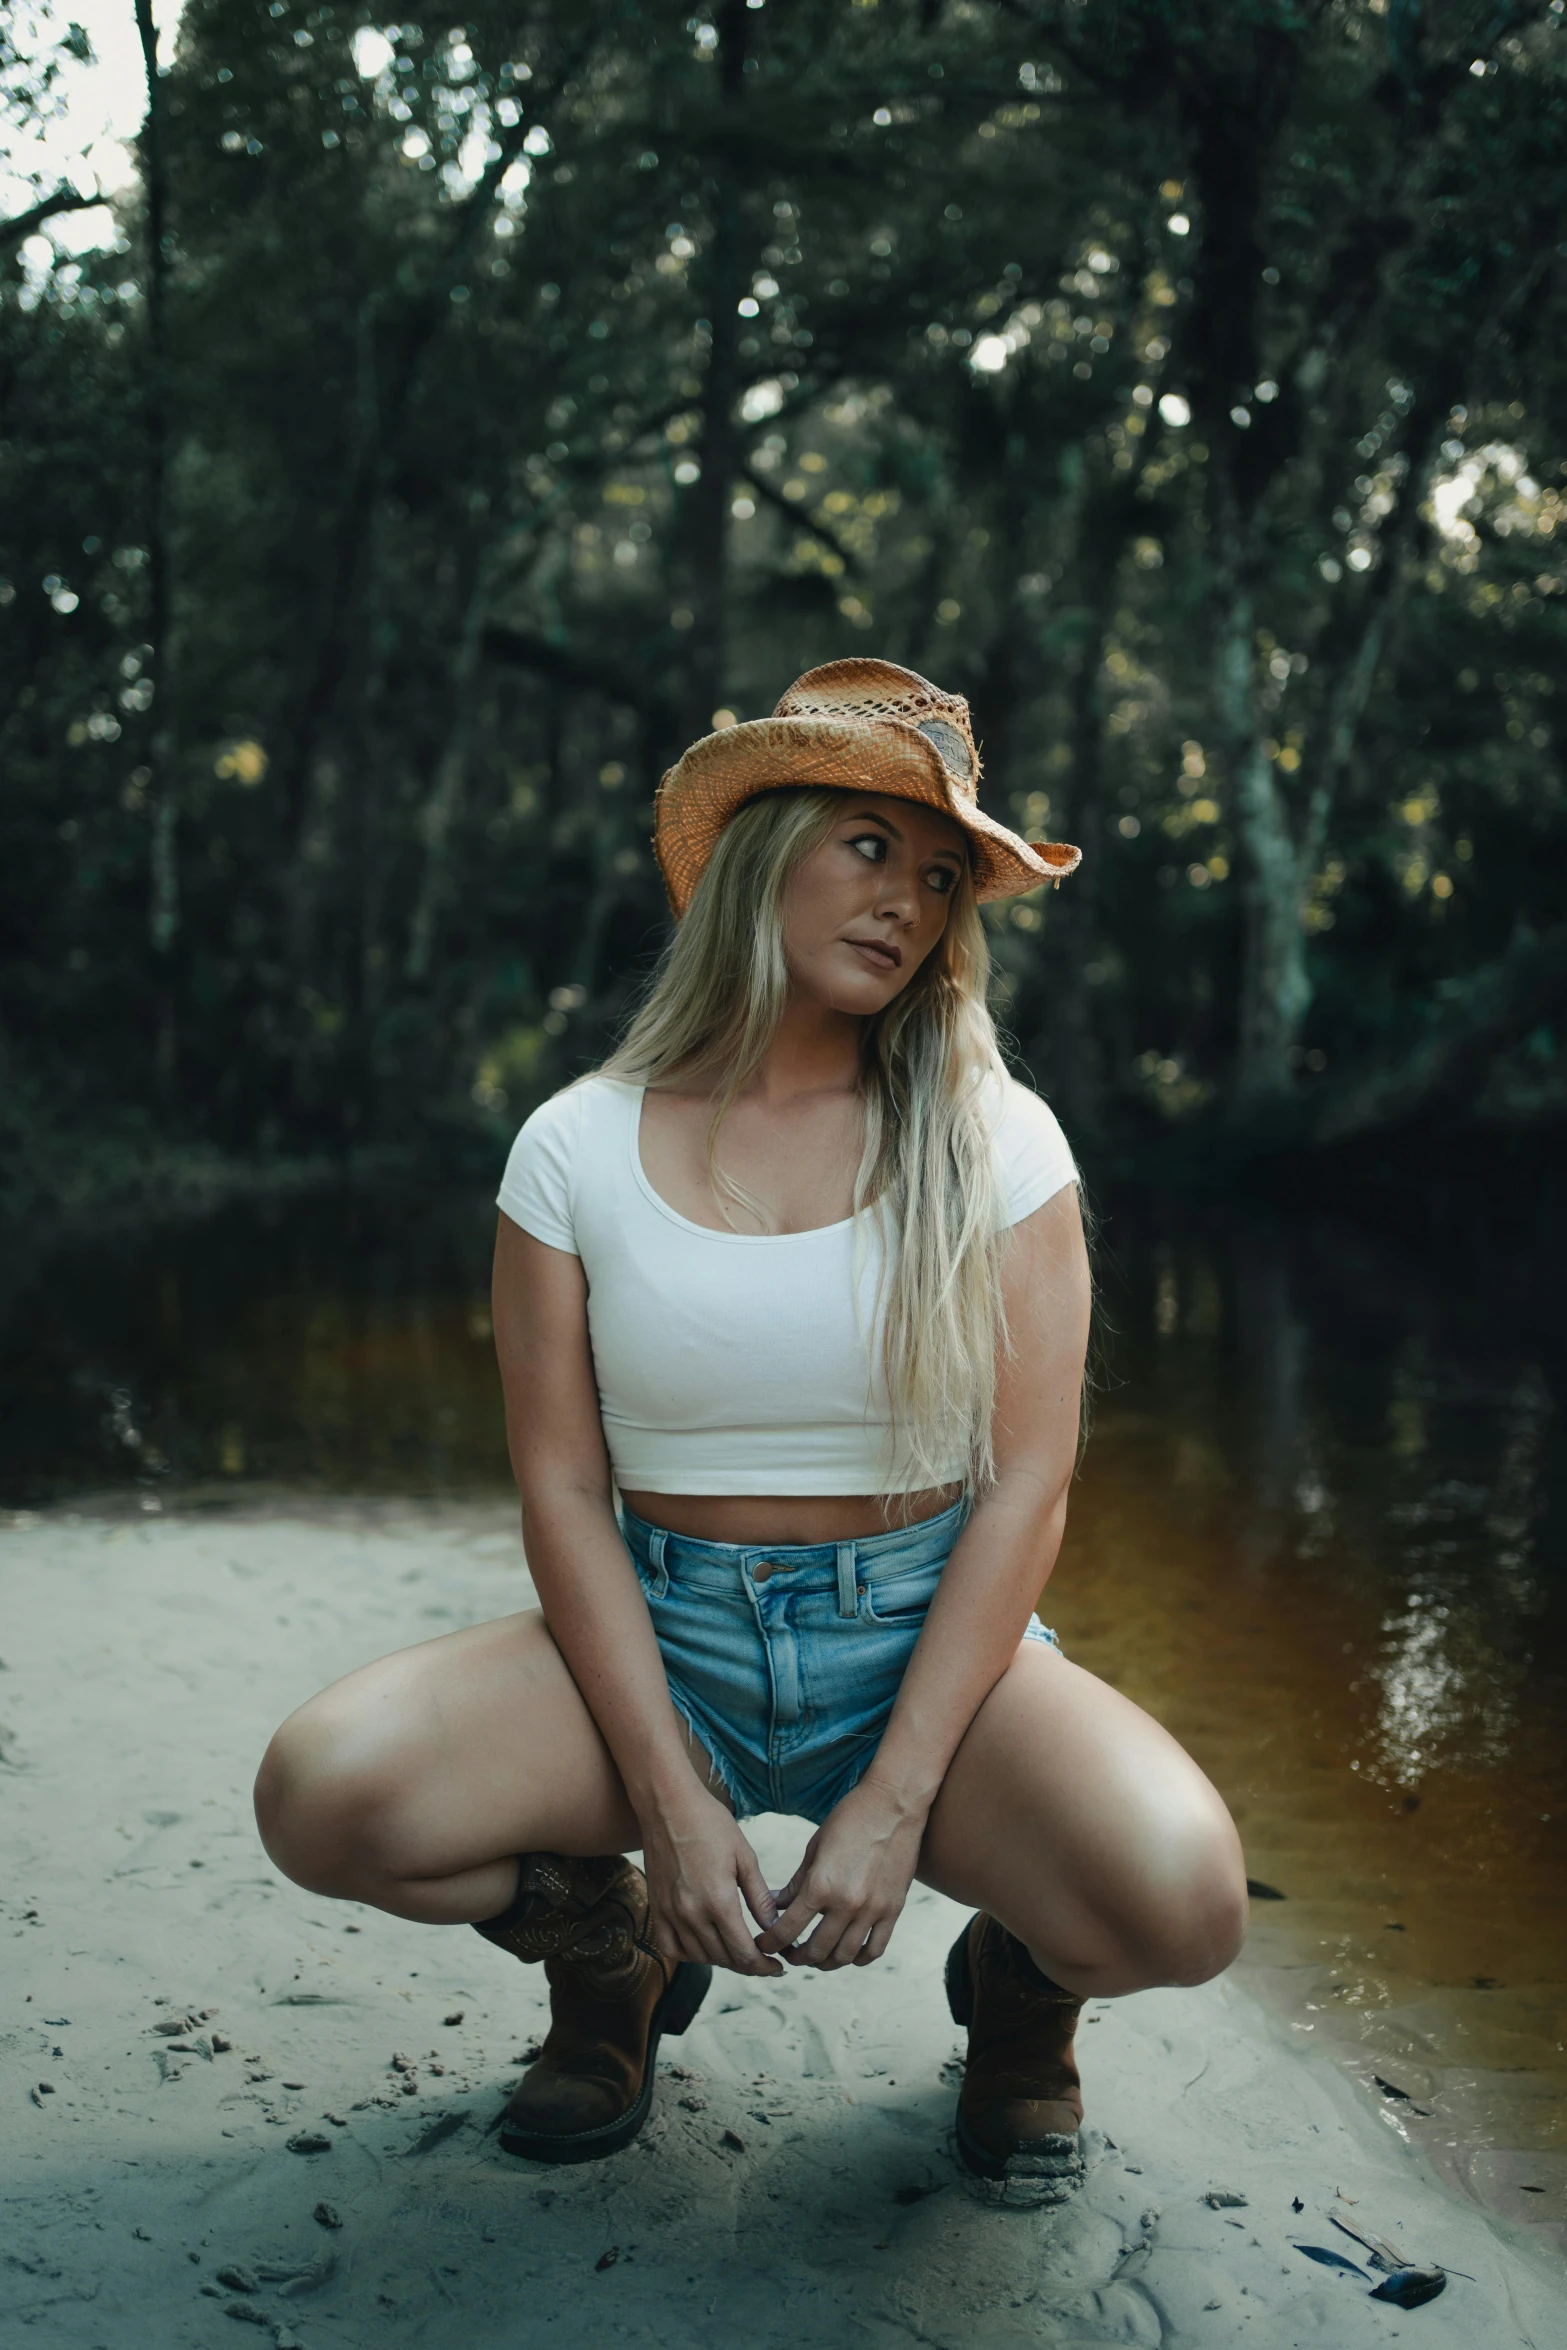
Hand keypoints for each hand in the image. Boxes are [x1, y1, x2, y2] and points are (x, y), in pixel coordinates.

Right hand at [640, 1783, 782, 1976]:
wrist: (668, 1804)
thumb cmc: (710, 1823)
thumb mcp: (744, 1856)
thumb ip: (759, 1897)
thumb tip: (773, 1926)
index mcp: (719, 1901)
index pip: (744, 1953)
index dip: (764, 1965)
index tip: (777, 1966)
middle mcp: (692, 1914)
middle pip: (724, 1958)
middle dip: (748, 1964)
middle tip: (764, 1960)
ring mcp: (670, 1913)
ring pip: (699, 1956)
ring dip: (722, 1960)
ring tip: (738, 1951)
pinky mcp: (656, 1908)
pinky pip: (671, 1947)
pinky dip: (689, 1954)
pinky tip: (704, 1946)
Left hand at [755, 1776, 927, 1969]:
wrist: (893, 1805)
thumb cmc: (849, 1819)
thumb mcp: (815, 1848)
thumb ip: (797, 1883)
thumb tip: (777, 1907)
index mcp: (821, 1885)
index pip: (788, 1930)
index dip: (771, 1942)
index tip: (764, 1945)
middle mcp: (846, 1904)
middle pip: (816, 1951)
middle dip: (798, 1957)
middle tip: (791, 1953)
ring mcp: (872, 1910)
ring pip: (845, 1956)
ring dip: (826, 1962)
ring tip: (817, 1956)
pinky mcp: (893, 1910)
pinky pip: (875, 1949)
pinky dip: (859, 1958)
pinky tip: (849, 1954)